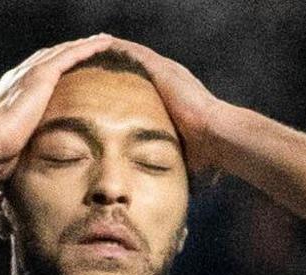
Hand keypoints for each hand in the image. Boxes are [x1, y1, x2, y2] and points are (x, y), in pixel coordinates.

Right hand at [0, 34, 118, 177]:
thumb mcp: (4, 161)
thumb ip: (8, 167)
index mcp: (10, 97)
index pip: (35, 81)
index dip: (50, 74)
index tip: (63, 75)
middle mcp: (18, 80)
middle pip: (49, 61)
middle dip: (68, 55)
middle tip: (88, 50)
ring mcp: (29, 75)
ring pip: (62, 53)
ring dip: (83, 47)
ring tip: (103, 42)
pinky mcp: (41, 74)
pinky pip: (70, 55)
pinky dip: (88, 47)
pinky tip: (105, 43)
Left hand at [97, 39, 235, 177]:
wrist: (218, 137)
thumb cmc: (206, 154)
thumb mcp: (183, 159)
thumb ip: (174, 169)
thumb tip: (175, 197)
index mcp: (172, 99)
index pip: (143, 88)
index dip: (123, 87)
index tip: (104, 92)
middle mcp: (170, 81)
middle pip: (135, 68)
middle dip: (113, 67)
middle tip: (89, 66)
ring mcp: (167, 73)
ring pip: (133, 57)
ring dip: (111, 54)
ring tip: (87, 52)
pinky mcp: (163, 70)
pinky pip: (135, 54)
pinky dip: (117, 49)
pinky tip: (98, 46)